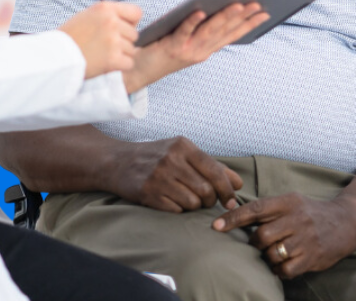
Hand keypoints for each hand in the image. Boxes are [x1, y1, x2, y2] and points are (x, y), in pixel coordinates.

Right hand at [58, 1, 142, 78]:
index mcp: (105, 8)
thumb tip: (131, 21)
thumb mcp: (87, 15)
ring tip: (101, 55)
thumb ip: (108, 15)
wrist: (54, 56)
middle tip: (105, 47)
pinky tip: (105, 64)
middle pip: (134, 34)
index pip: (136, 13)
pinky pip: (129, 63)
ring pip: (131, 50)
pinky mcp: (113, 59)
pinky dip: (119, 66)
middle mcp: (111, 22)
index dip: (131, 23)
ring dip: (120, 55)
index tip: (122, 30)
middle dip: (123, 42)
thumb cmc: (70, 37)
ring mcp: (113, 41)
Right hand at [109, 137, 243, 212]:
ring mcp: (158, 176)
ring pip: (192, 202)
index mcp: (183, 146)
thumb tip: (238, 183)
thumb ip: (212, 166)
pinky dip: (178, 209)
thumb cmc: (156, 157)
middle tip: (204, 200)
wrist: (117, 162)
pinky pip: (176, 210)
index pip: (215, 171)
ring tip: (185, 198)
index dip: (227, 190)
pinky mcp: (148, 193)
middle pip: (206, 190)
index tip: (231, 202)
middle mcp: (171, 159)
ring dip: (193, 206)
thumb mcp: (183, 153)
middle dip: (209, 200)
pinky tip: (170, 200)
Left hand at [121, 2, 268, 92]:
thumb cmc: (161, 50)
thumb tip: (214, 5)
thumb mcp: (186, 40)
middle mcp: (200, 52)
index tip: (265, 13)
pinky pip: (184, 32)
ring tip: (238, 4)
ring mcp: (187, 51)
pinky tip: (200, 10)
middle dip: (244, 17)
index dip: (249, 25)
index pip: (232, 35)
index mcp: (206, 50)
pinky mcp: (172, 48)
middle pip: (225, 31)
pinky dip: (192, 22)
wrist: (137, 71)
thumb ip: (200, 28)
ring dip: (225, 17)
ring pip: (210, 31)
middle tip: (258, 4)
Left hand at [212, 193, 355, 278]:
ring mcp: (305, 239)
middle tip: (261, 243)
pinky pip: (285, 269)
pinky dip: (279, 270)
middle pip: (262, 235)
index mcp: (288, 202)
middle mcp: (297, 219)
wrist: (346, 221)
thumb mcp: (292, 201)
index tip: (216, 226)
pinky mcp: (312, 257)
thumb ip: (268, 208)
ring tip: (275, 252)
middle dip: (256, 243)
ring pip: (272, 254)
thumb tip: (234, 214)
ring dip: (268, 257)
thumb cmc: (311, 212)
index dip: (234, 218)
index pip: (256, 208)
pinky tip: (284, 264)